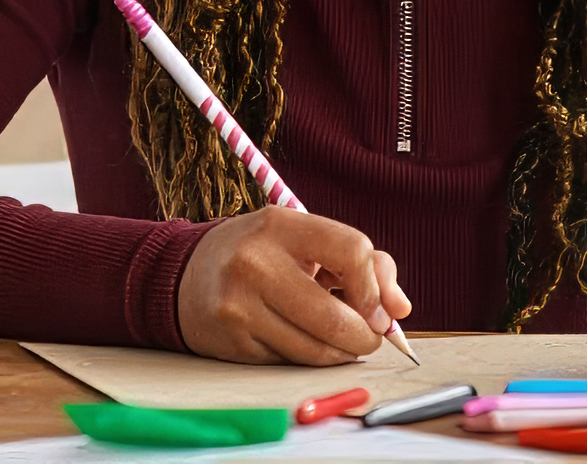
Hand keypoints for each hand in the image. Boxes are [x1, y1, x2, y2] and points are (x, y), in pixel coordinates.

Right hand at [177, 206, 411, 364]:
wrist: (186, 277)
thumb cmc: (263, 257)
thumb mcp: (305, 242)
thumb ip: (364, 263)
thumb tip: (400, 309)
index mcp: (280, 225)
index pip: (352, 250)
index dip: (376, 287)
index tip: (378, 306)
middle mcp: (256, 262)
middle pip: (336, 316)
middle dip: (366, 337)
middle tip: (368, 337)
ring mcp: (240, 304)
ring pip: (317, 349)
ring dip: (341, 353)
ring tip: (337, 341)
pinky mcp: (233, 340)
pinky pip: (292, 362)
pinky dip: (308, 359)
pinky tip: (299, 340)